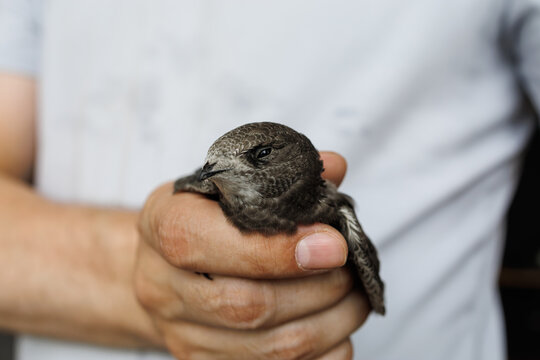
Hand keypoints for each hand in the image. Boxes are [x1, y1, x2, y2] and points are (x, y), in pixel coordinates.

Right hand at [135, 152, 369, 358]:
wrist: (161, 271)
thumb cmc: (204, 221)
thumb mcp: (225, 185)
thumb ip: (279, 177)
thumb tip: (335, 166)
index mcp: (164, 225)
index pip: (206, 241)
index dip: (276, 249)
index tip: (334, 245)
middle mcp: (162, 285)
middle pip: (247, 305)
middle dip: (319, 289)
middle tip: (352, 270)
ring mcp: (181, 334)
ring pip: (269, 348)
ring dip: (330, 324)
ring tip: (354, 298)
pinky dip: (322, 354)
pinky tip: (336, 329)